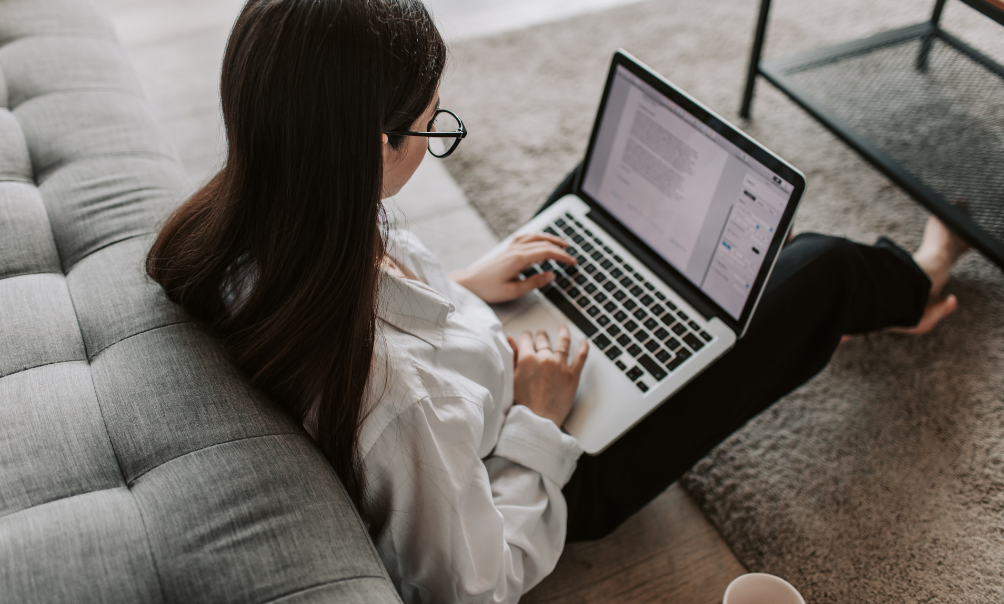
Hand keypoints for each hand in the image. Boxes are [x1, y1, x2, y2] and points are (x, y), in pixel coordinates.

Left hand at [450, 233, 575, 303]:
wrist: (469, 283)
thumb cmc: (488, 289)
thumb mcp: (513, 291)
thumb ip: (534, 283)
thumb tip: (551, 275)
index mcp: (519, 259)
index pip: (547, 252)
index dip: (562, 257)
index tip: (573, 262)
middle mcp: (515, 250)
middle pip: (543, 243)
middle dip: (560, 248)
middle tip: (572, 255)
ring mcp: (510, 248)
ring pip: (534, 237)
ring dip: (550, 238)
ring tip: (561, 244)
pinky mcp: (506, 250)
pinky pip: (525, 238)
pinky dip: (536, 237)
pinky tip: (539, 239)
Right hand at [507, 325, 588, 426]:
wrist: (536, 422)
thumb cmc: (521, 404)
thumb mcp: (511, 378)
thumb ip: (511, 357)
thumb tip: (510, 339)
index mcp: (527, 359)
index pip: (526, 340)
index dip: (526, 337)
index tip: (526, 337)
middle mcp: (545, 358)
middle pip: (543, 340)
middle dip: (541, 336)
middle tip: (541, 335)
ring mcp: (560, 366)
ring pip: (563, 343)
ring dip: (563, 333)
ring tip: (562, 329)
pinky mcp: (573, 376)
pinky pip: (581, 357)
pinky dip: (584, 347)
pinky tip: (584, 341)